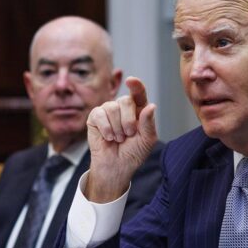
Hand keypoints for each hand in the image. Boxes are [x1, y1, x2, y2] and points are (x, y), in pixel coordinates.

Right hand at [86, 76, 157, 202]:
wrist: (116, 166)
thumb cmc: (133, 153)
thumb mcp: (147, 140)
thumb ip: (148, 123)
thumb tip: (151, 106)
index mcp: (139, 110)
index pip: (138, 94)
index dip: (136, 86)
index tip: (131, 81)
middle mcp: (123, 107)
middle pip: (126, 100)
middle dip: (128, 121)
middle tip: (129, 135)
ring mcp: (108, 110)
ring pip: (112, 107)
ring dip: (117, 128)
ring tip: (118, 139)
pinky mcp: (95, 117)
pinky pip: (100, 114)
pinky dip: (106, 128)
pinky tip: (108, 137)